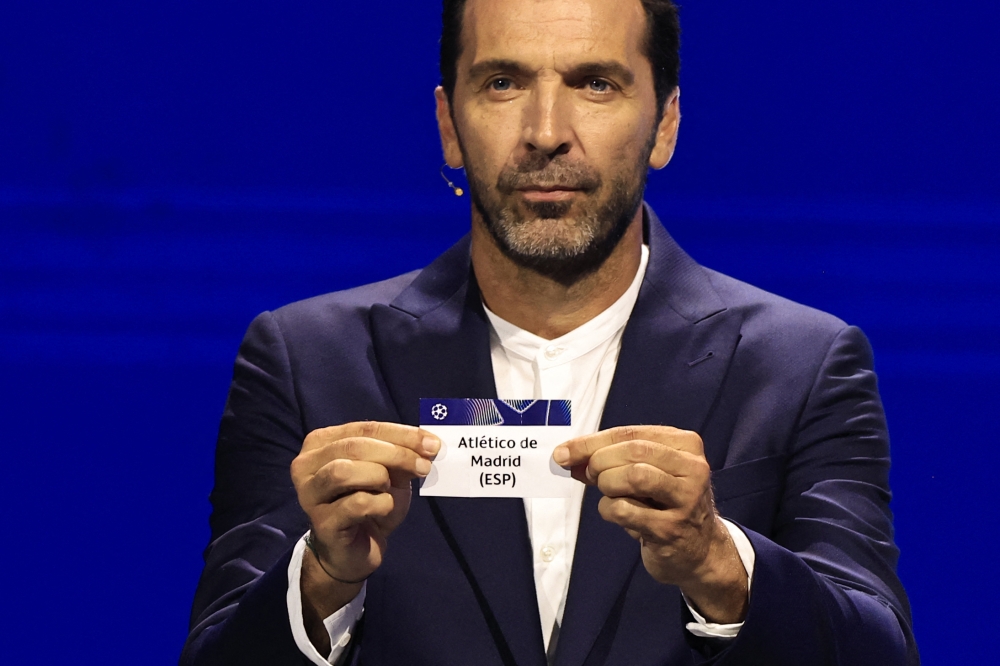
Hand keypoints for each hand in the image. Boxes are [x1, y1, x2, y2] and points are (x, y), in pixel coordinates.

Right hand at [291, 421, 439, 585]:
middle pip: (354, 446)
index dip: (401, 433)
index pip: (364, 428)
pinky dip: (379, 504)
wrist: (355, 552)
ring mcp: (309, 494)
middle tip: (424, 465)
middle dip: (396, 453)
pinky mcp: (322, 522)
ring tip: (391, 489)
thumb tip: (428, 444)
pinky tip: (383, 510)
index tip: (433, 443)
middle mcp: (306, 464)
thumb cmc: (368, 506)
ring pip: (344, 471)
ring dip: (379, 477)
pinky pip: (355, 504)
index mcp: (321, 443)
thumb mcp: (389, 474)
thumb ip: (401, 455)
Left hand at [553, 425, 747, 622]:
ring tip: (610, 494)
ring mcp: (686, 499)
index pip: (631, 433)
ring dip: (608, 484)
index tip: (562, 453)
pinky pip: (626, 511)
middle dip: (600, 462)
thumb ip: (609, 460)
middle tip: (591, 476)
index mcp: (686, 445)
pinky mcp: (672, 530)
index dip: (591, 442)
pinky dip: (610, 510)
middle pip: (633, 451)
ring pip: (635, 476)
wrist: (699, 552)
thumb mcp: (645, 473)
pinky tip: (619, 515)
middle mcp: (693, 468)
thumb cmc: (665, 504)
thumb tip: (566, 456)